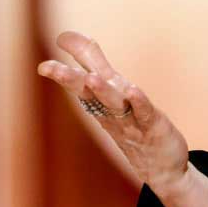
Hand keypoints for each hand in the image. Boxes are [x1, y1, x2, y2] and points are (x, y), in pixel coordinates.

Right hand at [36, 30, 189, 193]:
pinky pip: (143, 113)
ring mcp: (130, 120)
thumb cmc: (133, 126)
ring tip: (90, 78)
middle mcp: (110, 111)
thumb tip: (66, 36)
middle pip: (87, 93)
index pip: (77, 83)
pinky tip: (132, 91)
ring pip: (112, 103)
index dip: (62, 70)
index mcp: (98, 103)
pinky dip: (138, 102)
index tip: (45, 57)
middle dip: (69, 79)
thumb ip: (92, 62)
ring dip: (102, 91)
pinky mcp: (152, 126)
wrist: (162, 170)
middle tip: (48, 67)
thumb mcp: (110, 92)